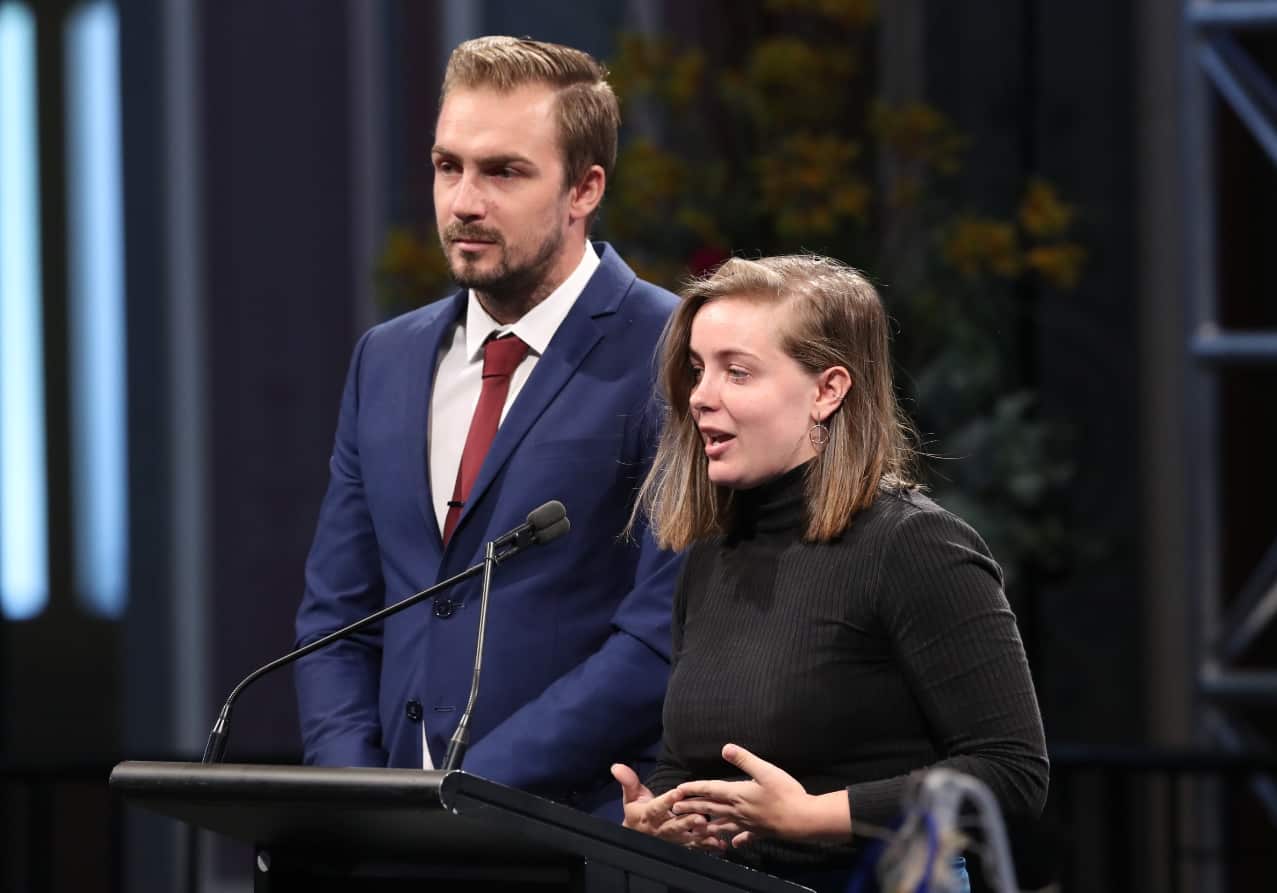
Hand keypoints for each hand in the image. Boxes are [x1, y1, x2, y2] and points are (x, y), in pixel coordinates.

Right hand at [610, 763, 725, 851]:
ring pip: (686, 838)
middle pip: (674, 826)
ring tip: (711, 830)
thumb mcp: (630, 796)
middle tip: (701, 817)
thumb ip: (628, 781)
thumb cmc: (637, 811)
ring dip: (699, 835)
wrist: (636, 838)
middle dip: (687, 822)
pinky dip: (707, 846)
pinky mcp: (681, 845)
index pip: (657, 807)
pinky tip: (719, 844)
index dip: (666, 801)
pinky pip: (694, 847)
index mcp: (648, 815)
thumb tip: (617, 766)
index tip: (677, 793)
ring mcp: (672, 840)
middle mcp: (660, 829)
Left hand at [671, 744, 850, 847]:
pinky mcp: (759, 832)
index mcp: (737, 794)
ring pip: (722, 824)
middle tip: (674, 809)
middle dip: (692, 807)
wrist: (803, 819)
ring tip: (695, 826)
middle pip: (710, 808)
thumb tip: (725, 747)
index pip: (710, 790)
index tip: (678, 790)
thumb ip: (744, 760)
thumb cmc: (784, 793)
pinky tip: (731, 843)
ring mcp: (748, 823)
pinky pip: (744, 837)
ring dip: (707, 823)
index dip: (693, 789)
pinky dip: (736, 839)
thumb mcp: (765, 770)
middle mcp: (738, 810)